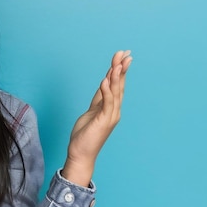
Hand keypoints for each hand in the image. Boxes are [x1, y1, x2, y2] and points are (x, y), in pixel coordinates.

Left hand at [61, 50, 132, 186]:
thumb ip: (99, 98)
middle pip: (119, 85)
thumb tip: (104, 83)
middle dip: (121, 68)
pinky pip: (106, 103)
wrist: (81, 153)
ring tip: (117, 62)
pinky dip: (107, 91)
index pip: (116, 85)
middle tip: (125, 53)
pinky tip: (105, 80)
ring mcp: (110, 116)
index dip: (119, 70)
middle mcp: (114, 110)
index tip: (122, 56)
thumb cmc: (85, 134)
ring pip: (115, 92)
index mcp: (111, 107)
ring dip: (116, 76)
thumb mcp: (92, 111)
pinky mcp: (104, 121)